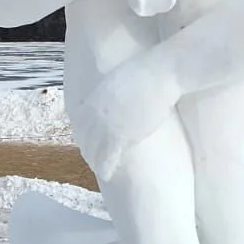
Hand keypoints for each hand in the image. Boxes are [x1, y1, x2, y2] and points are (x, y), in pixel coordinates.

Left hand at [71, 50, 178, 179]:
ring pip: (94, 149)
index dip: (84, 130)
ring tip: (97, 167)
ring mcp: (107, 125)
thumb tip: (121, 87)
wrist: (160, 74)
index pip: (83, 119)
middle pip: (86, 135)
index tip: (86, 137)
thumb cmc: (150, 69)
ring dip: (94, 159)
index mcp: (97, 96)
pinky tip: (106, 174)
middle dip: (87, 146)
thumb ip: (117, 86)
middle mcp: (97, 112)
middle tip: (90, 156)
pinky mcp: (121, 136)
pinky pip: (108, 156)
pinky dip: (105, 166)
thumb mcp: (124, 76)